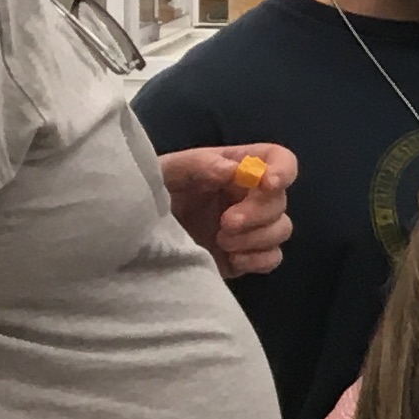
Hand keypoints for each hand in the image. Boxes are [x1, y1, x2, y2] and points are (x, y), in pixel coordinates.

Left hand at [161, 146, 296, 277]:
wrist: (136, 238)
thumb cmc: (149, 195)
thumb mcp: (165, 172)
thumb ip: (196, 165)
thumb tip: (232, 170)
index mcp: (235, 167)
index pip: (278, 159)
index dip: (283, 169)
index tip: (268, 184)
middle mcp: (248, 195)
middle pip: (280, 201)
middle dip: (257, 214)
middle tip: (226, 223)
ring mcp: (250, 228)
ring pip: (282, 229)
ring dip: (256, 237)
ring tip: (221, 241)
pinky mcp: (246, 256)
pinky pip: (272, 258)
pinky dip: (257, 259)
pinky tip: (232, 259)